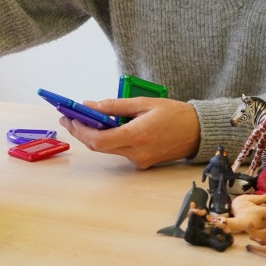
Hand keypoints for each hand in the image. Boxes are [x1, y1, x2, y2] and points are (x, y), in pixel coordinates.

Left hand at [60, 97, 199, 168]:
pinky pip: (118, 151)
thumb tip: (89, 105)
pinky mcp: (141, 162)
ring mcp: (139, 160)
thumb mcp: (143, 103)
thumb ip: (115, 105)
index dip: (81, 130)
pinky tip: (101, 126)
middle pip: (98, 146)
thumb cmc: (174, 114)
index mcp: (137, 136)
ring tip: (80, 118)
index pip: (99, 140)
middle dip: (80, 132)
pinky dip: (107, 139)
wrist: (198, 132)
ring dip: (91, 135)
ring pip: (106, 149)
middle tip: (67, 116)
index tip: (70, 116)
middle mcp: (136, 153)